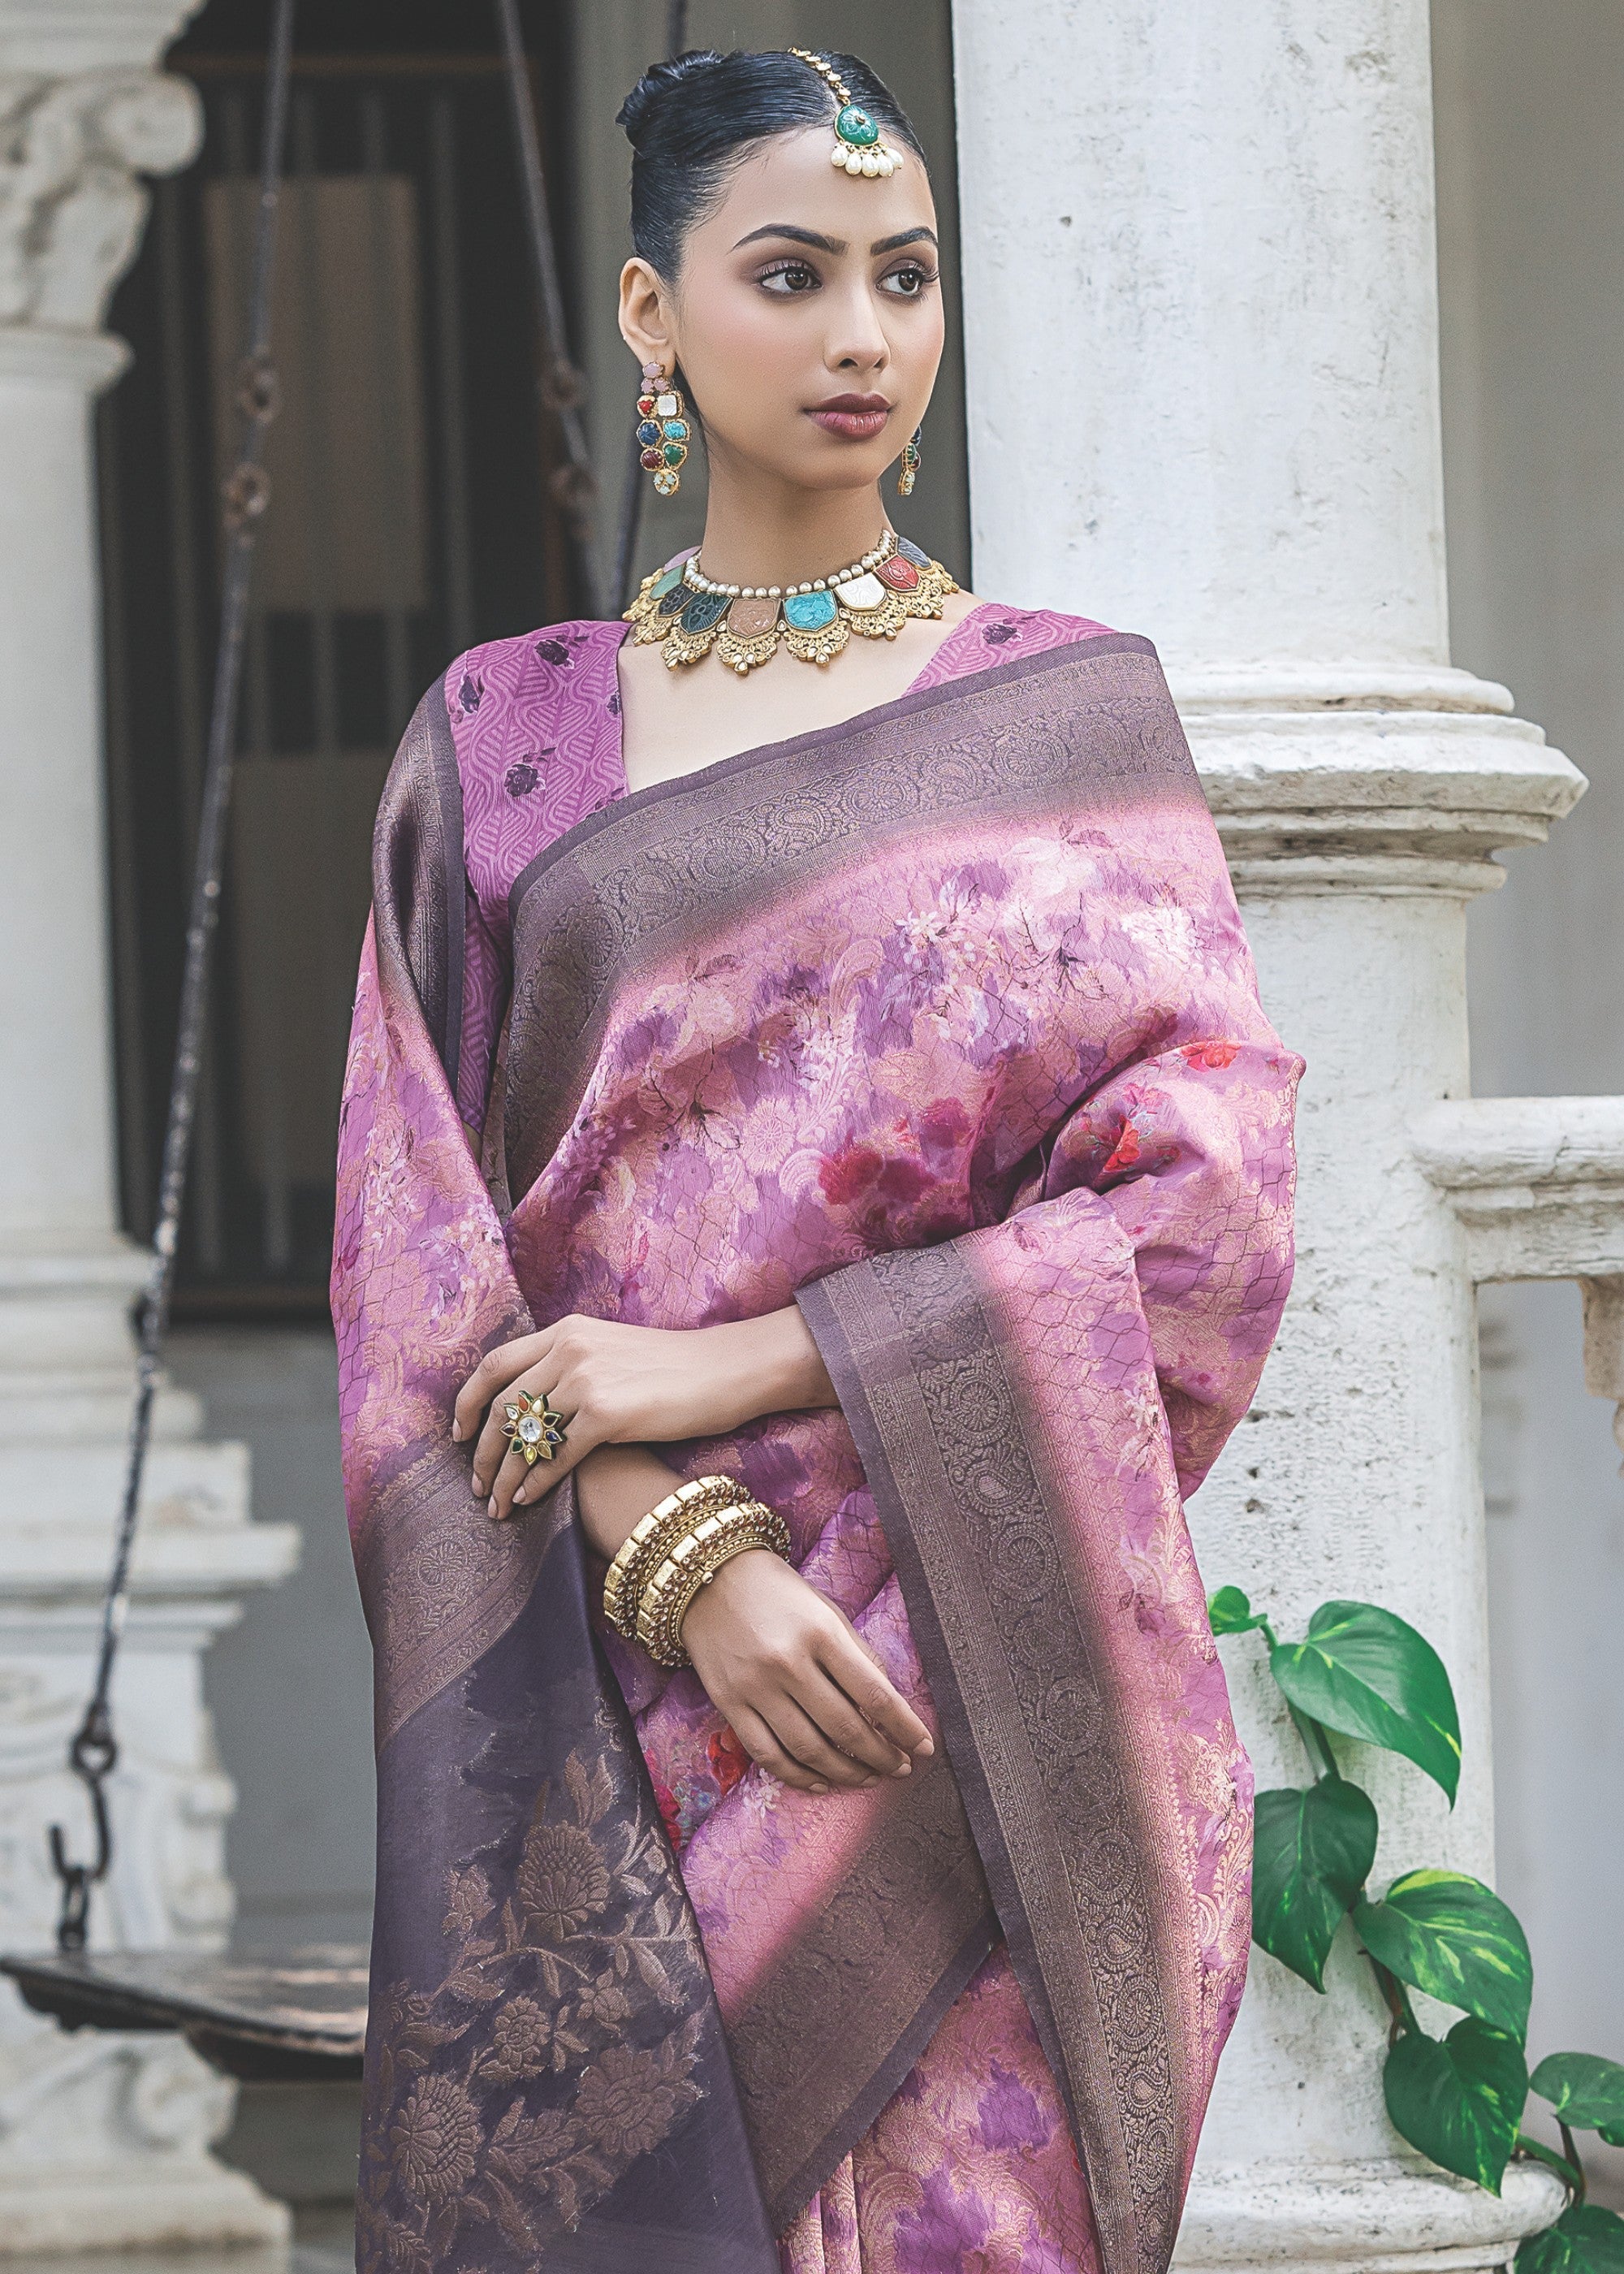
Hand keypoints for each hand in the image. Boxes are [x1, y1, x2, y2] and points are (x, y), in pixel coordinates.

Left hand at [455, 1308, 833, 1519]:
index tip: (459, 1433)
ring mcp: (587, 1380)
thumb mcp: (613, 1350)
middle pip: (501, 1406)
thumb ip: (572, 1365)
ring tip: (496, 1504)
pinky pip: (555, 1457)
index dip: (469, 1402)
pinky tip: (527, 1501)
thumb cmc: (676, 1368)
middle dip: (480, 1451)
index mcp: (566, 1332)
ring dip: (503, 1476)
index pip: (495, 1365)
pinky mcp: (608, 1413)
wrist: (728, 1369)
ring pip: (524, 1437)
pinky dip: (535, 1483)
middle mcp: (569, 1349)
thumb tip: (536, 1406)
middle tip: (475, 1484)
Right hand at [681, 1550, 933, 1795]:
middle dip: (881, 1756)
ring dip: (846, 1772)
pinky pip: (767, 1754)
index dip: (904, 1727)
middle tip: (900, 1768)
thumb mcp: (826, 1610)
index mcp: (821, 1633)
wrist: (707, 1578)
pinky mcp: (729, 1704)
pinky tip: (822, 1782)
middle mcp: (789, 1663)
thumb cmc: (778, 1592)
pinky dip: (798, 1776)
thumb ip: (857, 1654)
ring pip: (809, 1749)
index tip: (923, 1748)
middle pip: (846, 1728)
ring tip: (868, 1778)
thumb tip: (886, 1703)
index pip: (875, 1693)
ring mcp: (756, 1687)